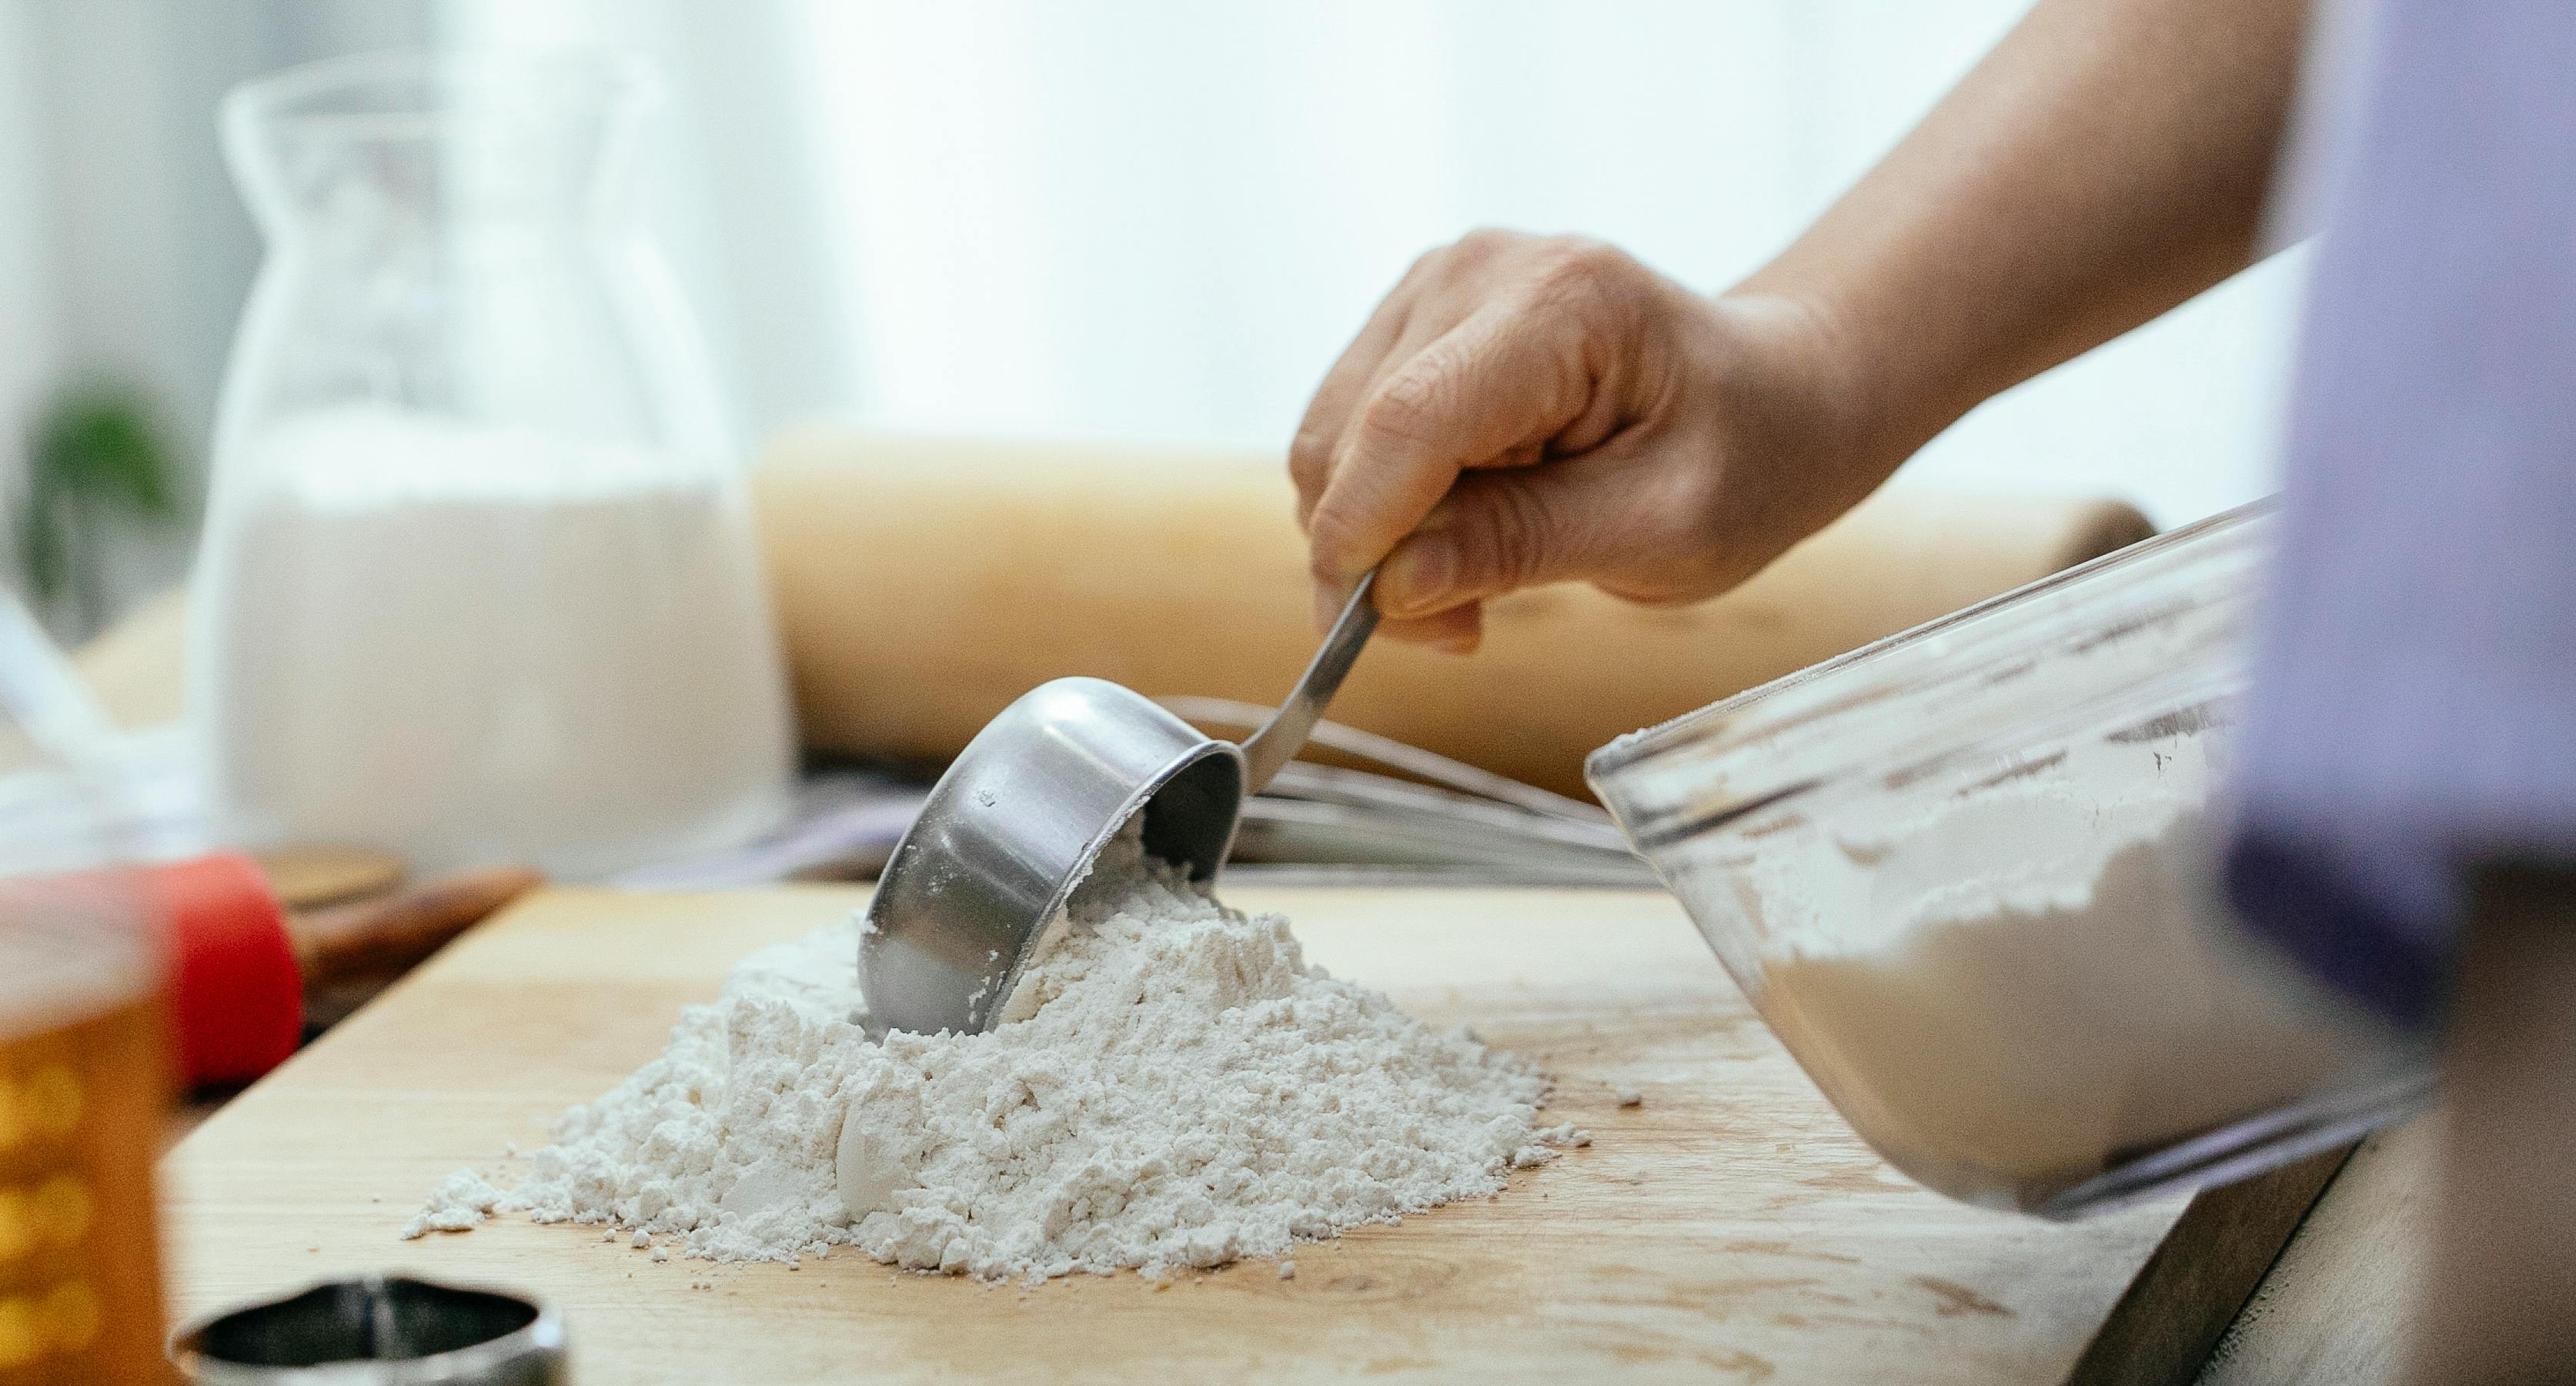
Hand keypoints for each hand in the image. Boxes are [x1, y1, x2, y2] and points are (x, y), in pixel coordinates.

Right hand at [1290, 229, 1876, 652]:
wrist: (1777, 392)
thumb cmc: (1748, 455)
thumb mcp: (1665, 530)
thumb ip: (1522, 546)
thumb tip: (1389, 588)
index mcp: (1562, 300)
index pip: (1410, 420)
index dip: (1363, 535)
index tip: (1364, 633)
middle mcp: (1481, 269)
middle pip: (1352, 432)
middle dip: (1371, 555)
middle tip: (1456, 631)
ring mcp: (1438, 285)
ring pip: (1332, 438)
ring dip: (1374, 537)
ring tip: (1472, 587)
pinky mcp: (1415, 318)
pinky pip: (1349, 431)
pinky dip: (1382, 505)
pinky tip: (1461, 533)